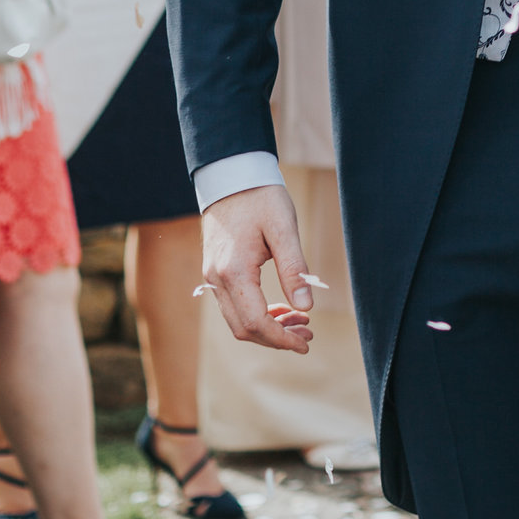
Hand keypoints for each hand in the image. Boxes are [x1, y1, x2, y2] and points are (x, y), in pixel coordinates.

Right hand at [200, 185, 315, 353]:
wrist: (230, 175)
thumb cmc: (260, 197)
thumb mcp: (283, 228)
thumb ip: (294, 268)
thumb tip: (306, 306)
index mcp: (234, 271)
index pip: (256, 322)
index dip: (281, 338)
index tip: (305, 342)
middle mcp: (216, 279)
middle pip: (244, 328)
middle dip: (276, 339)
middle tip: (307, 335)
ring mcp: (212, 276)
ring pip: (236, 320)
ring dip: (267, 328)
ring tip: (298, 322)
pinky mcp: (214, 271)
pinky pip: (232, 305)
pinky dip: (255, 315)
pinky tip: (278, 308)